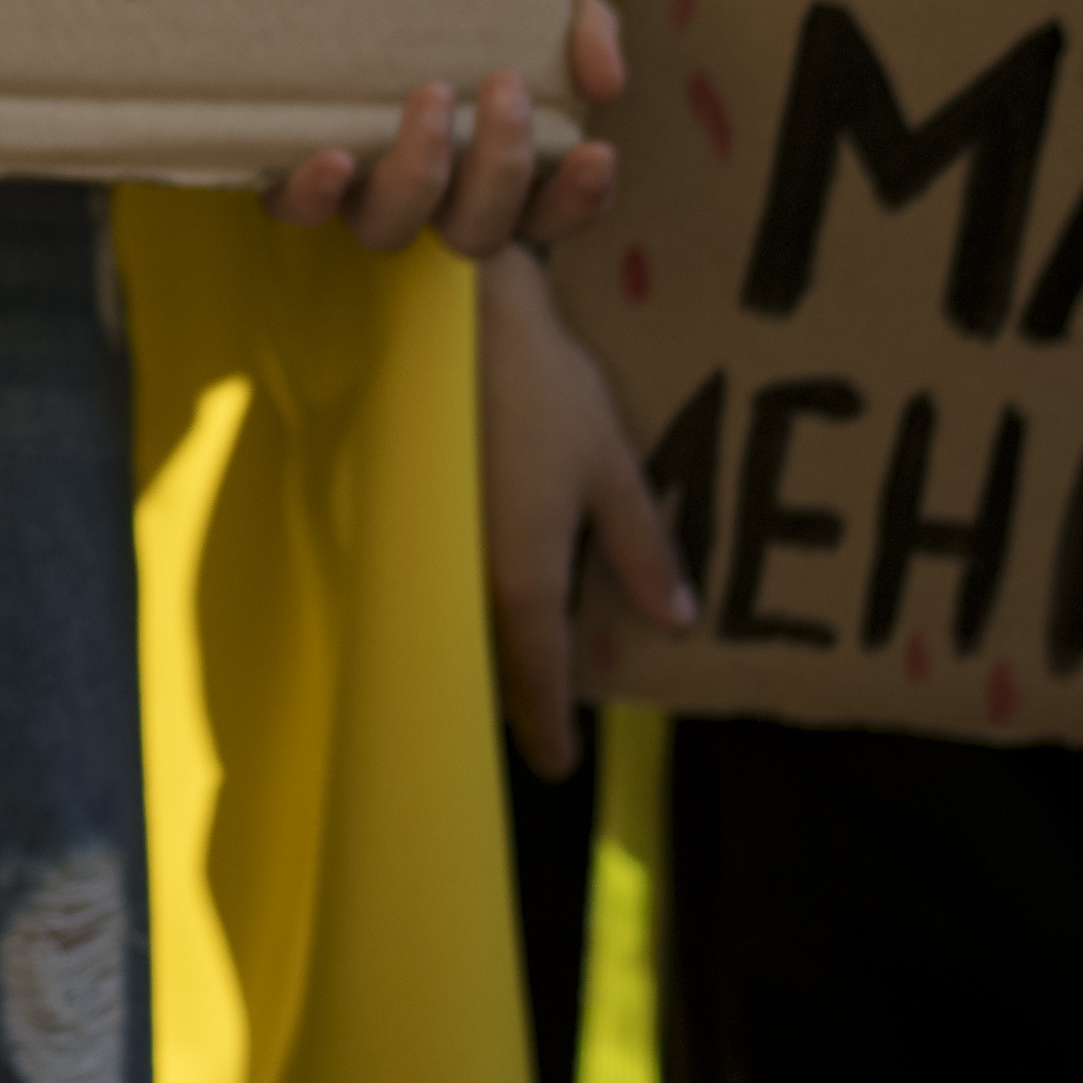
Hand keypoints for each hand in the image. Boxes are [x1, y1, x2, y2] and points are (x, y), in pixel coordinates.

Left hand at [277, 0, 623, 258]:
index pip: (548, 214)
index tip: (597, 152)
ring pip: (390, 230)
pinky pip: (297, 209)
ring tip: (432, 95)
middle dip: (500, 167)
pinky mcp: (296, 170)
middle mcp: (431, 196)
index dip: (576, 201)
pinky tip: (336, 158)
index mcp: (494, 169)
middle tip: (506, 85)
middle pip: (474, 232)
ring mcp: (363, 189)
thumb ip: (583, 30)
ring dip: (419, 174)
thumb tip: (606, 84)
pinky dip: (317, 195)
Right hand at [478, 247, 691, 779]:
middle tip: (537, 721)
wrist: (452, 317)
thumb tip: (677, 616)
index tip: (556, 765)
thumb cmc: (542, 388)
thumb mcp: (612, 466)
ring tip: (510, 663)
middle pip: (485, 661)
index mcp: (524, 573)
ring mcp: (428, 547)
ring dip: (481, 649)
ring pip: (455, 625)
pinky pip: (433, 582)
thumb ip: (642, 547)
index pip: (537, 674)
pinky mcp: (405, 516)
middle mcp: (466, 574)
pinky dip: (456, 601)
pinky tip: (471, 589)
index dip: (549, 725)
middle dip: (512, 695)